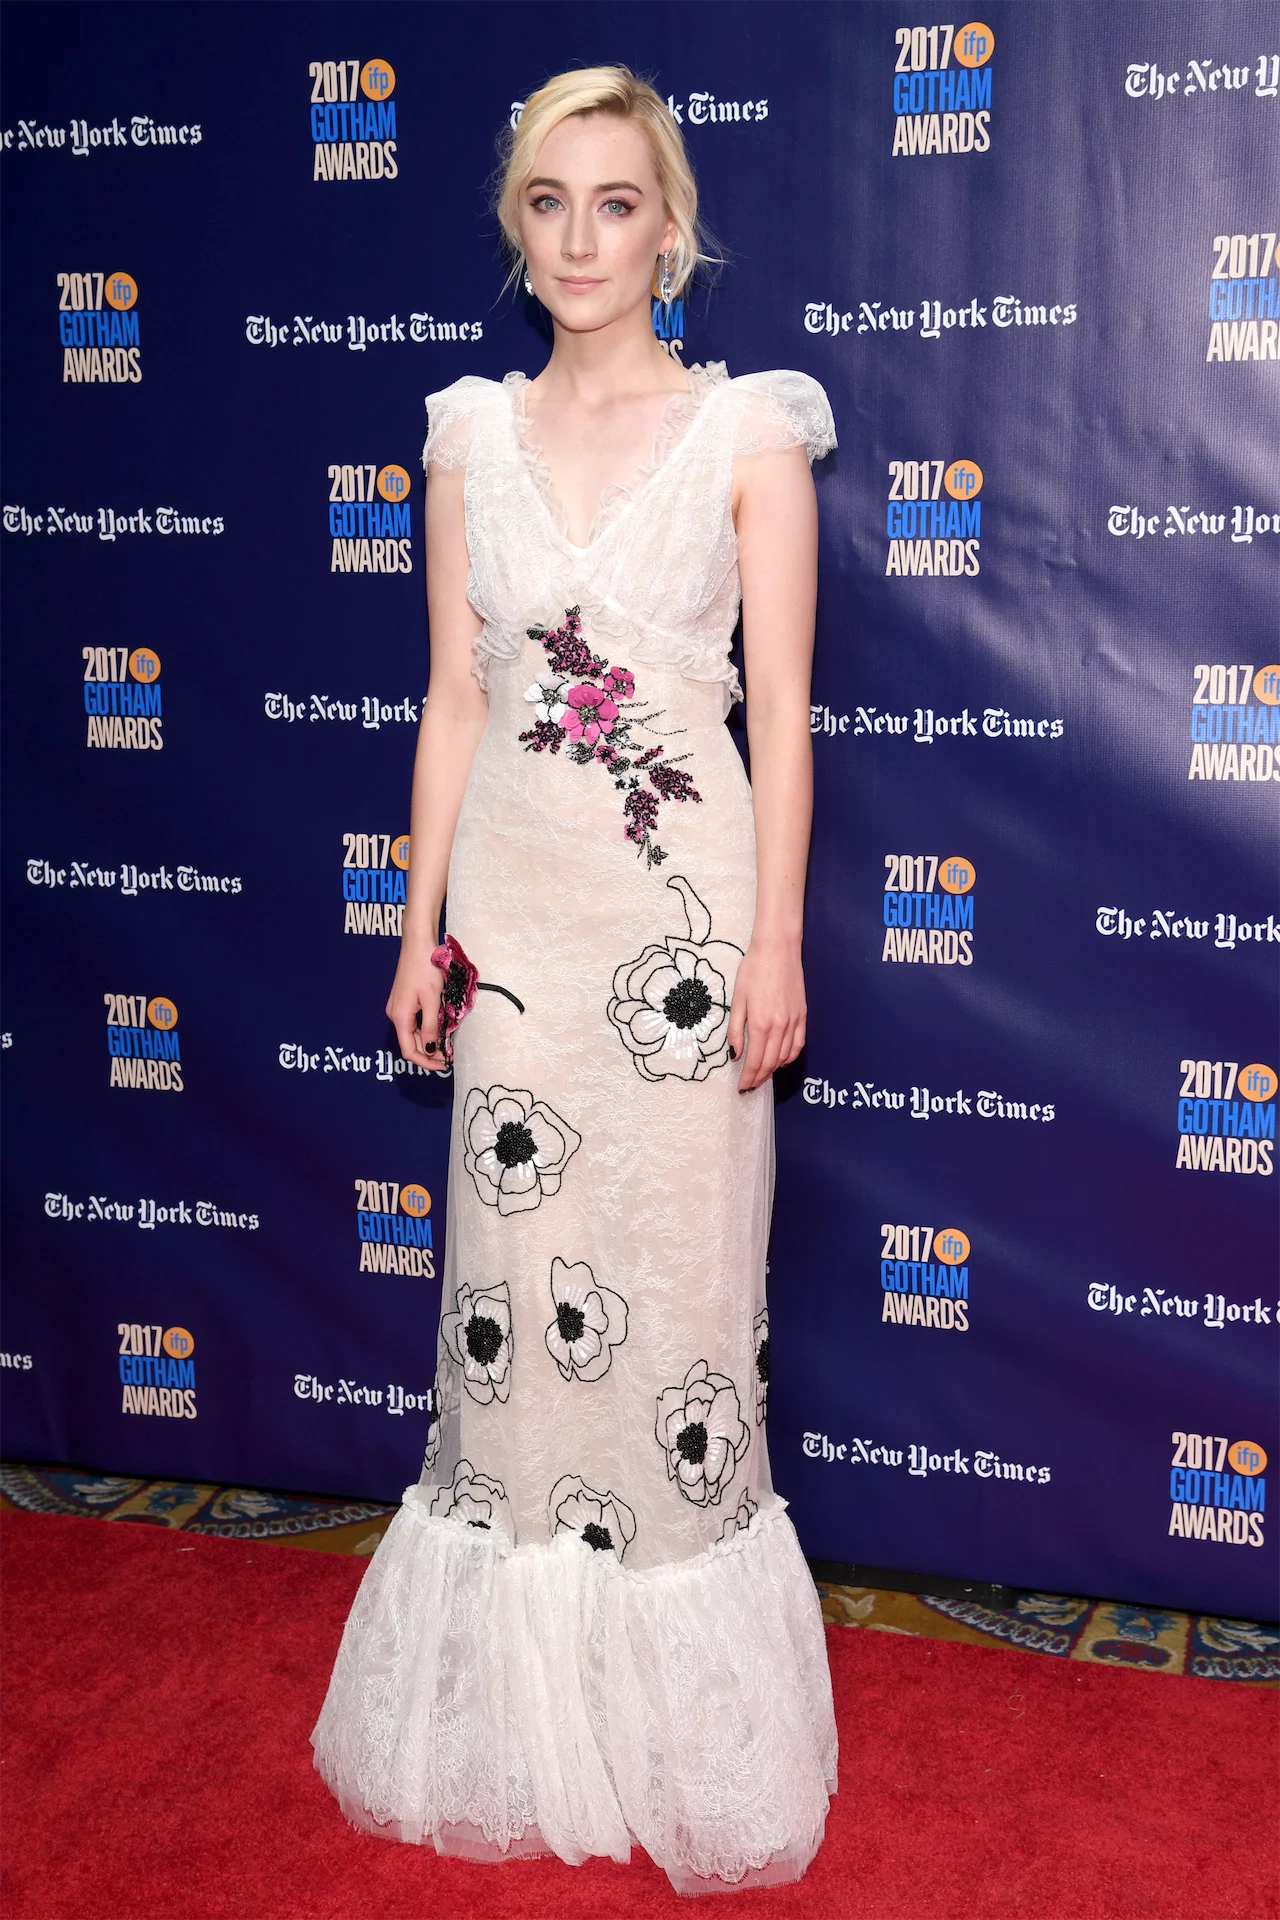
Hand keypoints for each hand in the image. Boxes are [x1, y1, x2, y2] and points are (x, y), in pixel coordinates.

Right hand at [386, 939, 448, 1071]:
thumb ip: (431, 1027)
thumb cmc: (426, 968)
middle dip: (429, 1053)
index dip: (426, 1062)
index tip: (445, 1065)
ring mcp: (398, 1007)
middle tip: (450, 1056)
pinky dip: (426, 1029)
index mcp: (400, 1017)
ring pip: (413, 1033)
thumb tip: (431, 1050)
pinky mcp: (403, 1000)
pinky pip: (414, 1022)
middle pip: (410, 1043)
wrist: (418, 943)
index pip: (409, 1051)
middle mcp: (395, 1014)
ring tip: (448, 1044)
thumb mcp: (432, 1000)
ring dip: (429, 1041)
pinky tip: (439, 1028)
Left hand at [726, 936, 805, 1091]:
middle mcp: (780, 1027)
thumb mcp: (737, 999)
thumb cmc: (753, 970)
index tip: (742, 1087)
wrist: (777, 949)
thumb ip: (736, 1030)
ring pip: (785, 1057)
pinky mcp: (802, 1015)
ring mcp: (794, 1022)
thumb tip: (735, 1054)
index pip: (755, 1061)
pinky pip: (798, 1044)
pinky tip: (782, 1060)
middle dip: (759, 1078)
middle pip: (770, 1063)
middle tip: (749, 1086)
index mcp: (760, 1024)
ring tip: (762, 1075)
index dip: (748, 1078)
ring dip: (773, 1070)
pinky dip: (790, 1057)